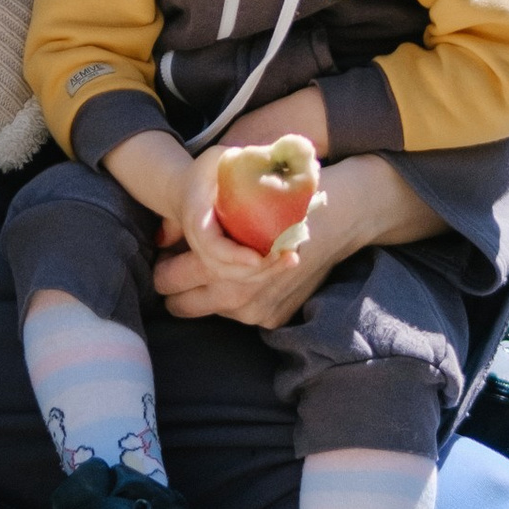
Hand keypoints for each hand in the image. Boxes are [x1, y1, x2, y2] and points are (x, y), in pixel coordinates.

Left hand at [152, 149, 436, 328]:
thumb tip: (163, 235)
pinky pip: (240, 315)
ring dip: (207, 293)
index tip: (168, 249)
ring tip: (214, 264)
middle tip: (178, 262)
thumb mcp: (237, 188)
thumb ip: (192, 214)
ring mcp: (258, 312)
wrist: (346, 213)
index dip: (163, 261)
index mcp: (222, 264)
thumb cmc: (289, 192)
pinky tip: (244, 273)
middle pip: (180, 306)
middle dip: (175, 286)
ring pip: (210, 312)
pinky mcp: (275, 319)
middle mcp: (238, 296)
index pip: (166, 278)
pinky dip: (238, 297)